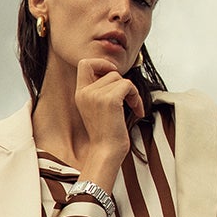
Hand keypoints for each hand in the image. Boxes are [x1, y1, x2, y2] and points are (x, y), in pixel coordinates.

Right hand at [74, 53, 139, 181]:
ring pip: (120, 78)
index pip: (85, 63)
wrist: (106, 152)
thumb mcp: (97, 108)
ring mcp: (96, 95)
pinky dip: (136, 97)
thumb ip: (100, 90)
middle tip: (127, 96)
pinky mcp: (110, 100)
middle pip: (110, 71)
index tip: (112, 73)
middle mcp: (85, 92)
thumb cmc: (106, 135)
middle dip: (123, 83)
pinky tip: (136, 110)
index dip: (101, 63)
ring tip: (131, 107)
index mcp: (80, 94)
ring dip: (131, 92)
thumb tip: (114, 73)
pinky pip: (128, 85)